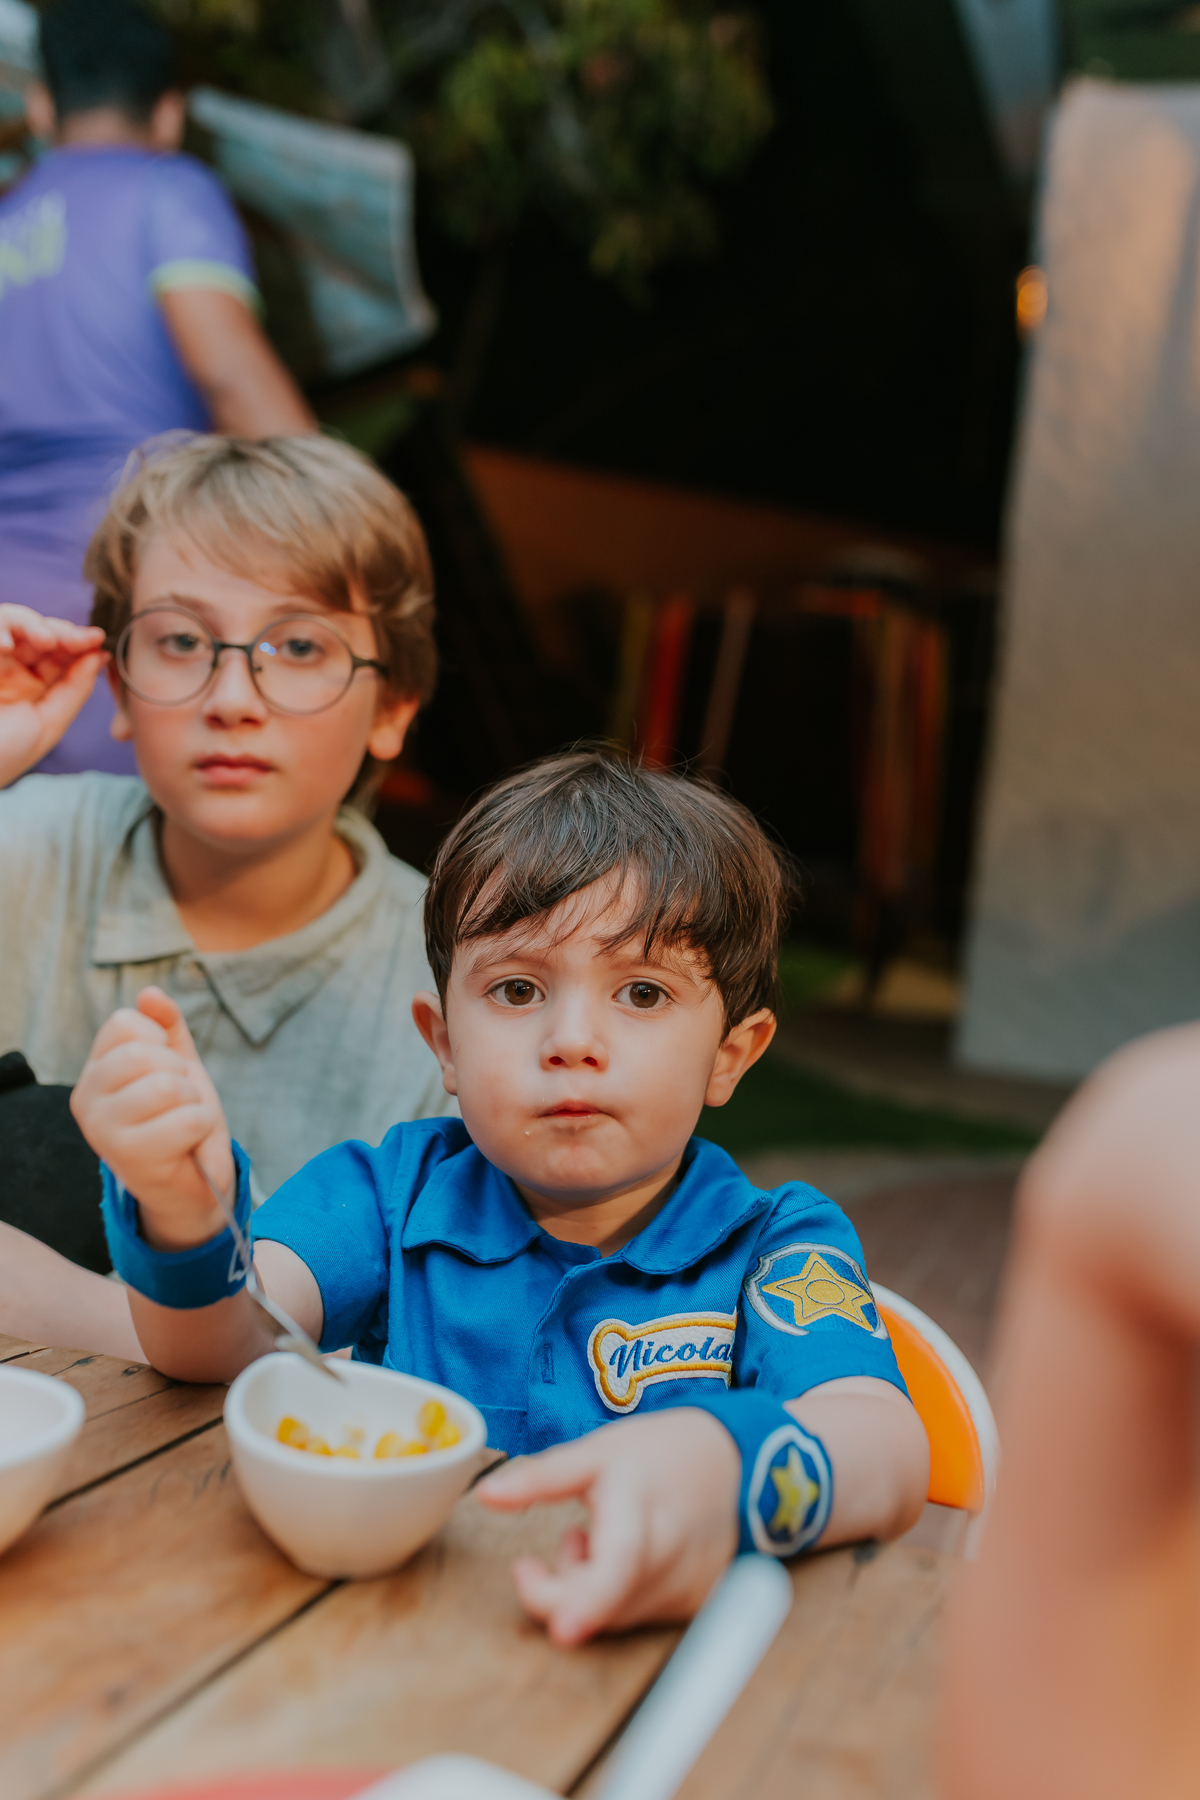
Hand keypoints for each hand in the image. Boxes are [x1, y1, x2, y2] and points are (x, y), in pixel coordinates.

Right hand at [0, 605, 107, 782]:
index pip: (61, 654)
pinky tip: (6, 646)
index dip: (80, 643)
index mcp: (33, 687)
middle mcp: (12, 669)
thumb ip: (75, 690)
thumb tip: (100, 655)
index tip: (98, 639)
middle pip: (40, 633)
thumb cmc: (2, 756)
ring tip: (45, 641)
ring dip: (33, 625)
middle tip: (78, 639)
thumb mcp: (47, 725)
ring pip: (13, 622)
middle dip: (63, 632)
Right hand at [70, 987, 231, 1249]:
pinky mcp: (129, 1158)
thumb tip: (150, 994)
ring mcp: (102, 1130)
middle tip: (178, 1101)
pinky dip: (201, 1128)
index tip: (164, 1071)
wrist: (194, 1180)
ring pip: (166, 1086)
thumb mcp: (177, 1063)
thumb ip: (166, 1026)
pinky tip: (187, 1145)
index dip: (161, 1041)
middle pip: (143, 1053)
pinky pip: (187, 1119)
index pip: (125, 1022)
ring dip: (192, 1103)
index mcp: (94, 1072)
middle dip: (179, 1074)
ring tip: (182, 1123)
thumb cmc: (180, 1118)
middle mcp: (86, 1099)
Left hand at [476, 1409, 738, 1645]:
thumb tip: (485, 1494)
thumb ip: (542, 1477)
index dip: (590, 1601)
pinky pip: (643, 1615)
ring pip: (620, 1615)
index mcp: (641, 1506)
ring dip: (590, 1589)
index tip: (563, 1628)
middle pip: (606, 1603)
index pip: (619, 1564)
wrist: (729, 1460)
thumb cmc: (656, 1453)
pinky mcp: (698, 1602)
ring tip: (594, 1541)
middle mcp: (672, 1553)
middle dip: (563, 1587)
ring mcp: (690, 1583)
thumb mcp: (596, 1452)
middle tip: (565, 1543)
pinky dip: (621, 1595)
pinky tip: (625, 1559)